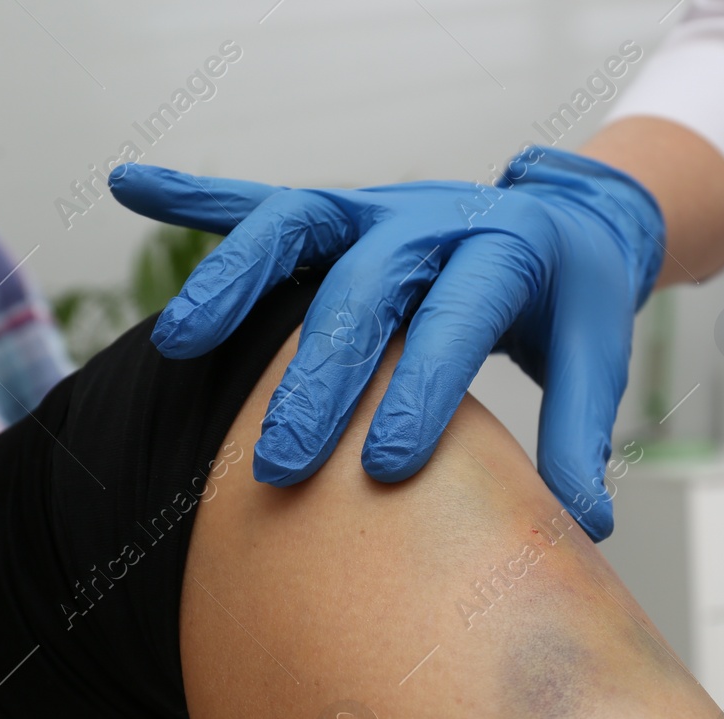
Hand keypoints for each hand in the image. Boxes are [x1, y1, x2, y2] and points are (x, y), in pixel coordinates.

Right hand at [107, 148, 664, 539]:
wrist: (564, 219)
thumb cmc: (570, 298)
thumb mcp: (595, 356)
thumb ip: (580, 435)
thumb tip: (582, 528)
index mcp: (508, 250)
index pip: (458, 318)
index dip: (422, 389)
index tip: (387, 468)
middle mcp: (435, 219)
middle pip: (366, 289)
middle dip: (318, 376)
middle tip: (282, 464)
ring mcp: (378, 209)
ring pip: (296, 228)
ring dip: (234, 279)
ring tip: (178, 344)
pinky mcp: (341, 210)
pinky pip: (260, 197)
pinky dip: (192, 192)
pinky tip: (128, 186)